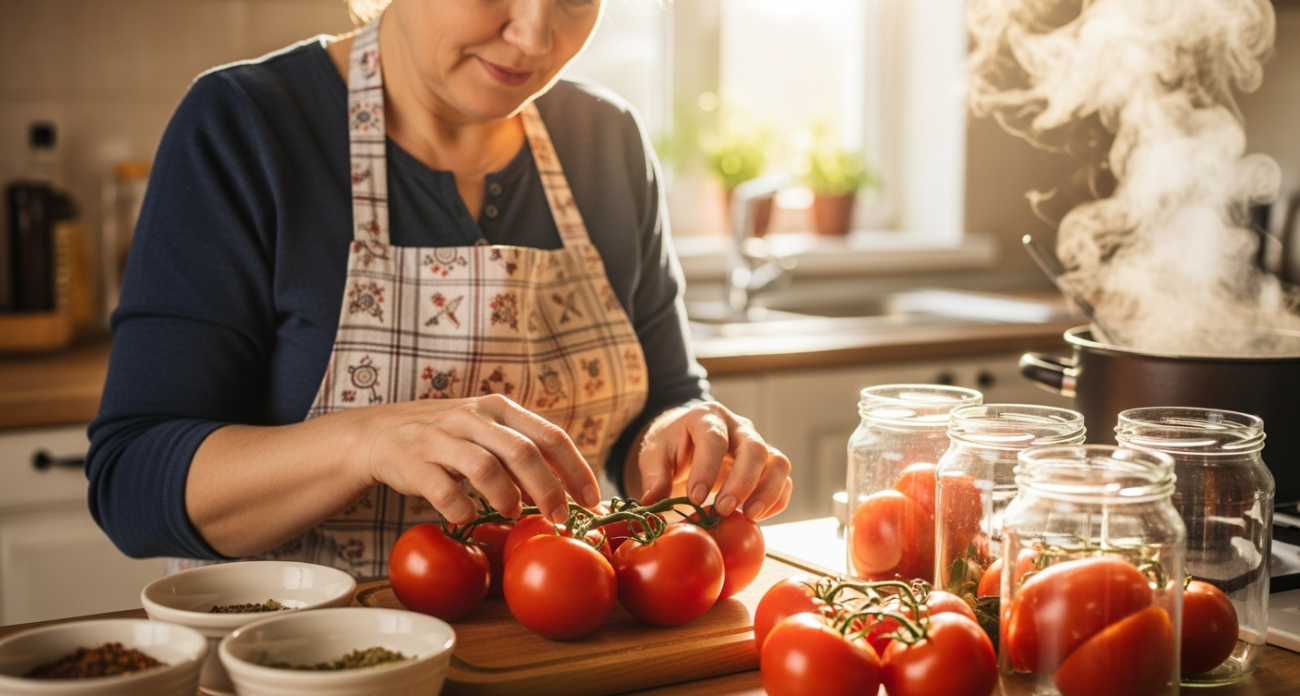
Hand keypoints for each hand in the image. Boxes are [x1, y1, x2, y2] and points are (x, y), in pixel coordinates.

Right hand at [352, 394, 599, 525]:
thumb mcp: (487, 434)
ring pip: (487, 468)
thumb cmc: (449, 439)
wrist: (380, 434)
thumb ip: (522, 455)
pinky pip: (445, 491)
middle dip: (549, 490)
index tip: (591, 500)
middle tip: (559, 518)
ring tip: (511, 513)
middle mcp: (473, 417)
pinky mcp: (414, 462)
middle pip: (524, 453)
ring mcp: (442, 438)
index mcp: (499, 408)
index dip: (575, 470)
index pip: (550, 436)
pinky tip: (467, 517)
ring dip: (506, 498)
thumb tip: (566, 492)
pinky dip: (462, 509)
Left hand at [631, 402, 791, 520]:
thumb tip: (653, 504)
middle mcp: (737, 427)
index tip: (695, 498)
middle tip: (724, 510)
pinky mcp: (766, 464)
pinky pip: (782, 479)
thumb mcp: (653, 455)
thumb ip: (654, 477)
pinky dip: (777, 500)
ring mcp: (756, 444)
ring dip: (767, 492)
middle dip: (742, 482)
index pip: (714, 439)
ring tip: (749, 516)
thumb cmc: (670, 445)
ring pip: (777, 462)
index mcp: (706, 417)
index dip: (707, 469)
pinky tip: (757, 517)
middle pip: (754, 448)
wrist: (686, 439)